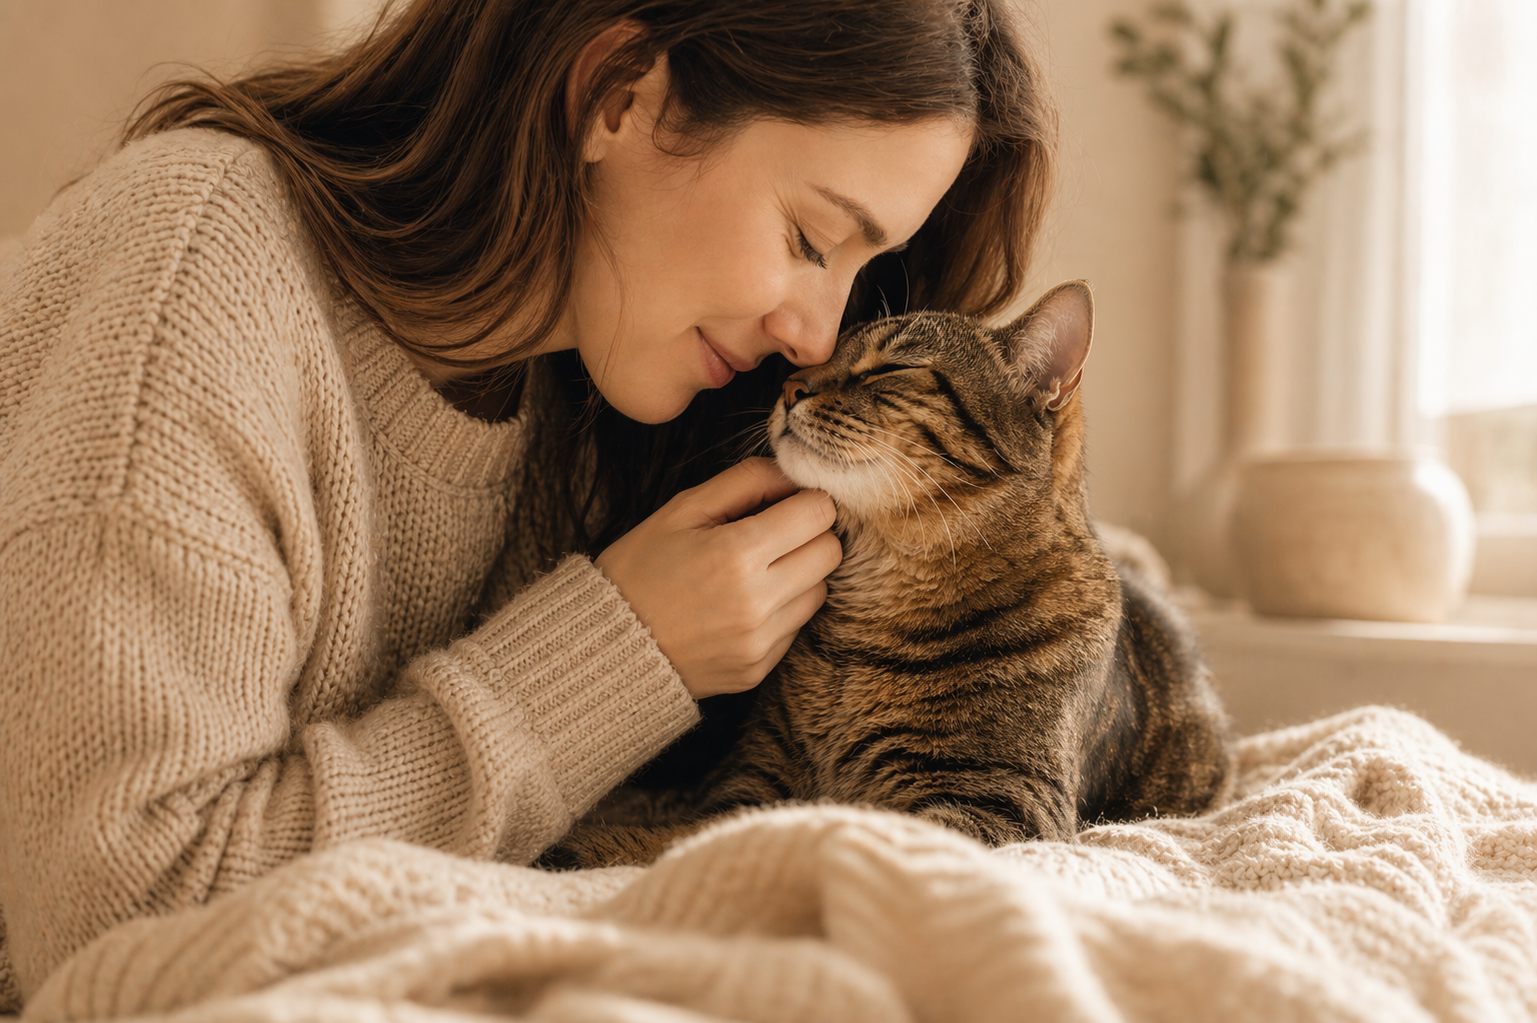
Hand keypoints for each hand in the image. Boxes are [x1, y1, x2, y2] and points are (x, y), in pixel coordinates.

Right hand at [595, 457, 840, 698]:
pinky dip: (780, 610)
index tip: (785, 501)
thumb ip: (744, 482)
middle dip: (809, 534)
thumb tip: (792, 473)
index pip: (818, 513)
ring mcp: (760, 642)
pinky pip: (795, 628)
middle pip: (830, 553)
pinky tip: (741, 604)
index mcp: (737, 554)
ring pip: (819, 592)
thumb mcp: (682, 510)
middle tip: (773, 532)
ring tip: (755, 570)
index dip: (806, 499)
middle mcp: (758, 603)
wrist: (604, 647)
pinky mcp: (758, 670)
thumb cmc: (639, 569)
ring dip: (800, 574)